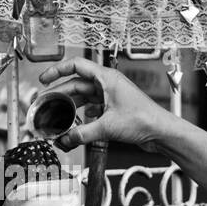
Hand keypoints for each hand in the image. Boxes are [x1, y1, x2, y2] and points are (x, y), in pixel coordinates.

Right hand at [36, 58, 177, 153]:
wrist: (162, 133)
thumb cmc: (145, 120)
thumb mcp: (108, 127)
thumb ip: (82, 133)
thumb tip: (65, 139)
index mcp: (106, 78)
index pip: (76, 65)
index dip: (57, 70)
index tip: (44, 79)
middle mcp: (108, 84)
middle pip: (77, 83)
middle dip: (60, 93)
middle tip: (46, 103)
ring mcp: (112, 96)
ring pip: (85, 97)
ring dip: (72, 106)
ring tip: (58, 115)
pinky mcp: (115, 109)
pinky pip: (94, 107)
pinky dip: (84, 114)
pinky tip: (78, 122)